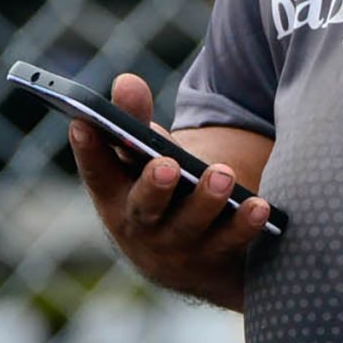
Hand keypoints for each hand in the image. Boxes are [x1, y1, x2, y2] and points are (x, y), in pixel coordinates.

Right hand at [69, 74, 270, 312]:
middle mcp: (140, 228)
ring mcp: (178, 249)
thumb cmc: (161, 192)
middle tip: (167, 164)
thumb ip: (135, 120)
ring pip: (189, 226)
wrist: (193, 261)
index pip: (96, 173)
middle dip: (154, 186)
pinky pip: (230, 243)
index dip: (88, 150)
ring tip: (223, 174)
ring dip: (205, 201)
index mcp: (114, 198)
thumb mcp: (144, 157)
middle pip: (143, 208)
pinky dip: (244, 225)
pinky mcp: (215, 260)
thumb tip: (127, 82)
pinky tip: (259, 205)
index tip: (82, 122)